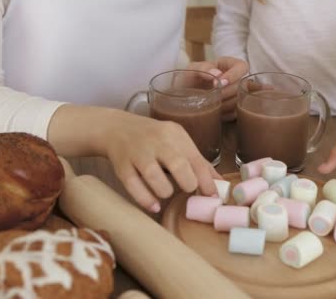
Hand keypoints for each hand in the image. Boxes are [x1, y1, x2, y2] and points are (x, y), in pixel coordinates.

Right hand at [101, 110, 219, 212]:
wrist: (116, 128)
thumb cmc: (154, 139)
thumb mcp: (177, 142)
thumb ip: (197, 162)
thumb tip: (220, 183)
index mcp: (175, 134)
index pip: (196, 159)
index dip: (206, 181)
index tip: (212, 197)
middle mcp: (157, 141)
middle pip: (177, 164)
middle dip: (187, 183)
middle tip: (187, 190)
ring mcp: (137, 152)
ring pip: (153, 175)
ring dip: (164, 191)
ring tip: (166, 194)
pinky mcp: (121, 165)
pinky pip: (133, 184)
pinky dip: (145, 199)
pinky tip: (154, 206)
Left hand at [188, 57, 248, 120]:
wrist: (180, 97)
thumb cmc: (187, 79)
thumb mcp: (192, 69)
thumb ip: (204, 68)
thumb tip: (218, 74)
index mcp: (228, 65)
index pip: (242, 66)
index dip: (235, 75)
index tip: (221, 83)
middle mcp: (234, 80)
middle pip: (242, 85)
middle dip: (228, 92)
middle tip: (215, 96)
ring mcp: (235, 95)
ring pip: (240, 99)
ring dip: (227, 104)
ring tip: (212, 105)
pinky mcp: (232, 109)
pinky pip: (236, 112)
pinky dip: (226, 114)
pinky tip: (214, 112)